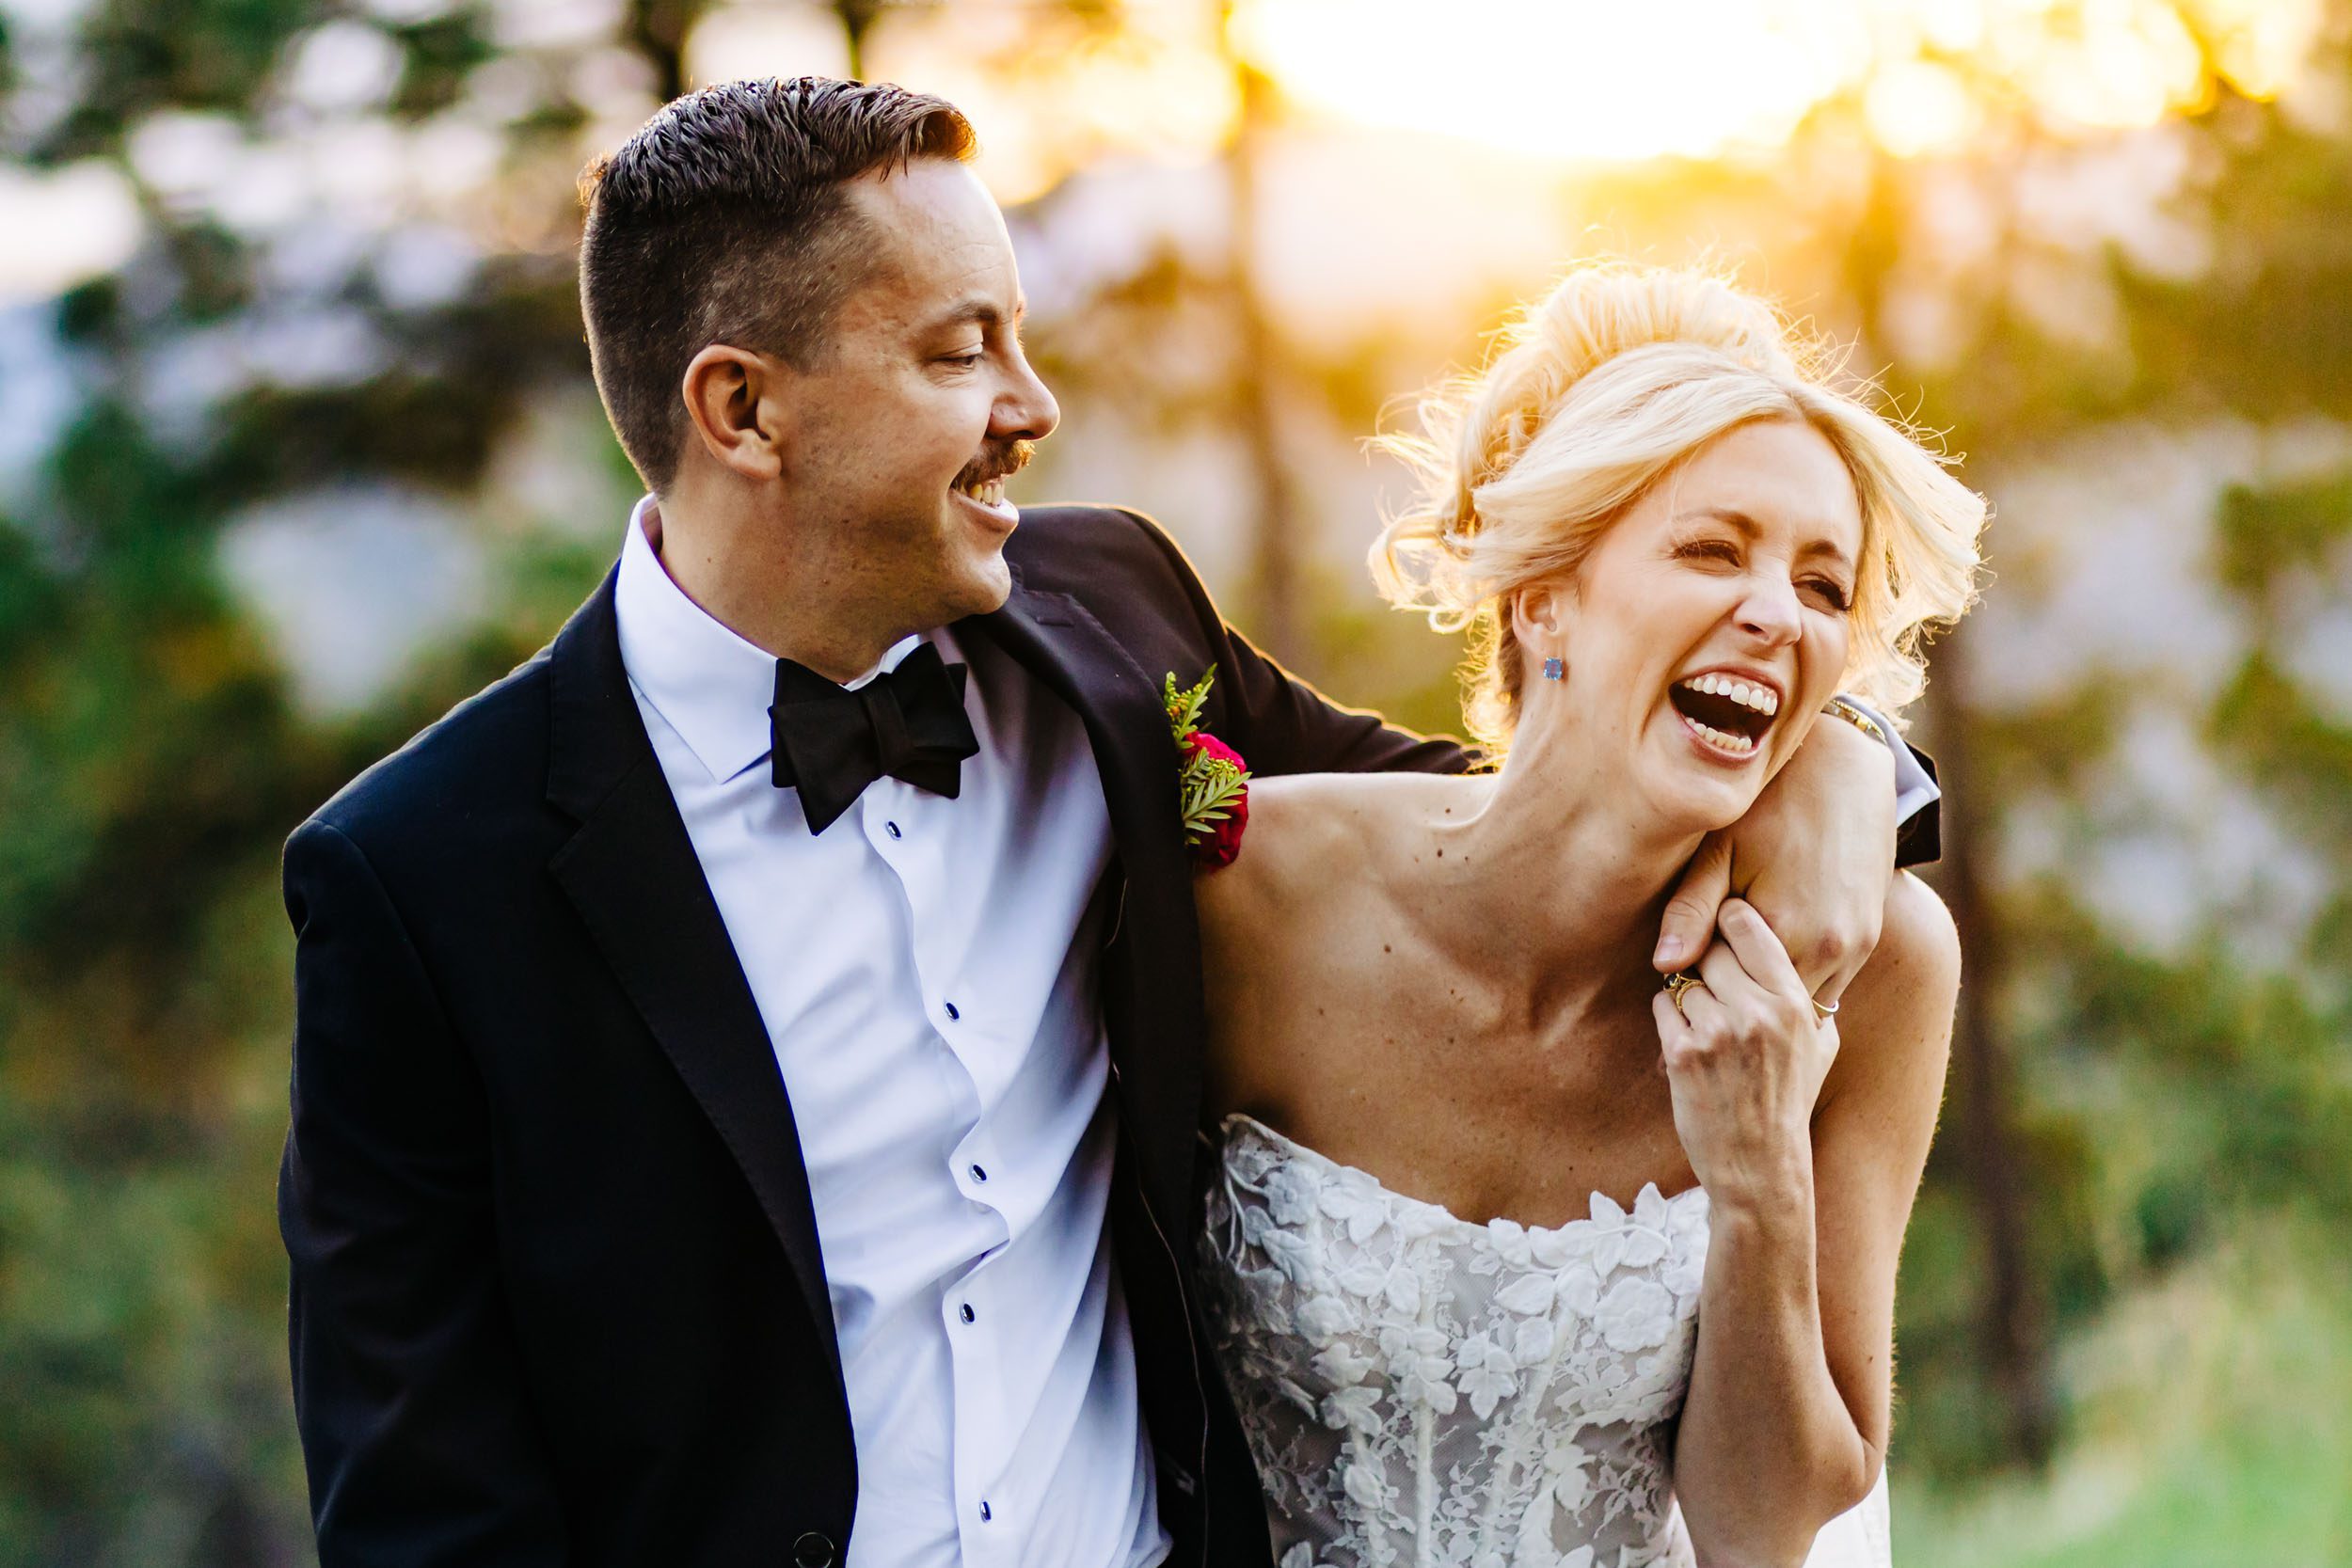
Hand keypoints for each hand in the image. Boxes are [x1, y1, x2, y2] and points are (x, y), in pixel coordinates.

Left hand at [1650, 899, 1839, 1205]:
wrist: (1759, 1164)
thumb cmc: (1789, 1100)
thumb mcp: (1819, 1046)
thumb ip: (1808, 996)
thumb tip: (1800, 946)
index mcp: (1794, 1003)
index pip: (1750, 927)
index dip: (1730, 917)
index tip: (1724, 918)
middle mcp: (1757, 1012)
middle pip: (1711, 948)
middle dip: (1706, 959)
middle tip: (1710, 977)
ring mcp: (1718, 1032)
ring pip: (1683, 978)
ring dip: (1686, 993)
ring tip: (1705, 1022)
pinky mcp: (1683, 1053)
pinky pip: (1662, 1006)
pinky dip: (1669, 1018)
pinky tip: (1688, 1041)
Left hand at [1653, 709, 1896, 1006]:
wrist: (1846, 773)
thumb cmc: (1771, 807)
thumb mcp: (1721, 852)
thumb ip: (1692, 910)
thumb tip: (1663, 965)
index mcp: (1786, 933)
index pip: (1732, 994)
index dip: (1706, 981)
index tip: (1689, 955)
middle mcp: (1828, 950)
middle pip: (1768, 1004)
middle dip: (1738, 991)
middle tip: (1713, 954)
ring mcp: (1855, 948)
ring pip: (1801, 999)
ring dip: (1771, 988)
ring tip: (1744, 948)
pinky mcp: (1868, 939)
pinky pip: (1829, 983)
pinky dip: (1799, 974)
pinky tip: (1776, 942)